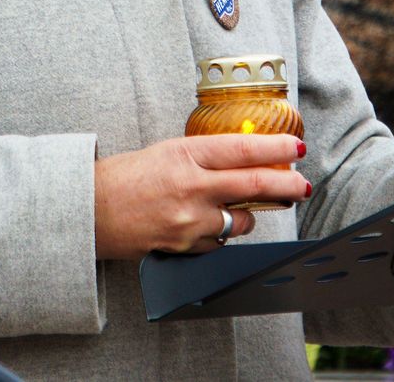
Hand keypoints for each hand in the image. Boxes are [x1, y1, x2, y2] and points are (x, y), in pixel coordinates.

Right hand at [93, 133, 307, 258]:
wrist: (90, 210)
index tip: (296, 148)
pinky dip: (219, 234)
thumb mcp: (167, 152)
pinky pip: (218, 242)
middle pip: (253, 186)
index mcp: (185, 154)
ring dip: (246, 216)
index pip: (242, 150)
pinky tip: (202, 224)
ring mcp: (189, 220)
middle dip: (286, 185)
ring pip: (240, 222)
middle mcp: (191, 187)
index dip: (275, 149)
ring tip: (232, 208)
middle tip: (303, 185)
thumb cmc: (125, 176)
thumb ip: (204, 156)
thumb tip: (245, 159)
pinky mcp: (185, 246)